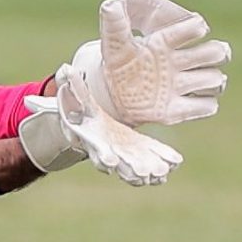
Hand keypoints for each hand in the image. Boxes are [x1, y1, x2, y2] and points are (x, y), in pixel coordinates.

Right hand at [21, 64, 183, 186]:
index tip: (110, 162)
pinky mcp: (140, 150)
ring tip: (161, 173)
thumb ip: (71, 85)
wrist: (90, 123)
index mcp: (92, 139)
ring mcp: (126, 154)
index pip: (97, 150)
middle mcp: (109, 151)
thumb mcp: (75, 97)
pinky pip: (152, 157)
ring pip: (137, 166)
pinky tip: (175, 162)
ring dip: (149, 171)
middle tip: (143, 173)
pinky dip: (163, 160)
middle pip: (120, 164)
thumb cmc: (81, 110)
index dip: (103, 157)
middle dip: (130, 169)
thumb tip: (66, 68)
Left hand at [70, 0, 230, 126]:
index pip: (194, 27)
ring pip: (216, 79)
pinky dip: (203, 104)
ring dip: (208, 80)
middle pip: (216, 52)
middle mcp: (182, 62)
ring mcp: (185, 85)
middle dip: (215, 52)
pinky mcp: (183, 109)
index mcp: (168, 42)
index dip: (197, 27)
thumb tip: (113, 3)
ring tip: (186, 82)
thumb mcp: (114, 43)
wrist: (114, 95)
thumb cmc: (119, 64)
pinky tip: (185, 100)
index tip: (196, 29)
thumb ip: (115, 24)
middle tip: (198, 57)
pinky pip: (208, 105)